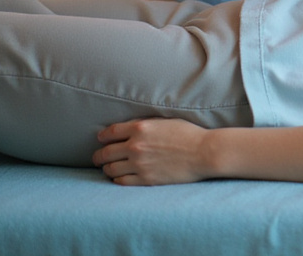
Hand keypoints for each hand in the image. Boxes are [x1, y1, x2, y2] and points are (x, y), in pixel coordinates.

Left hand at [93, 119, 210, 185]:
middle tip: (98, 158)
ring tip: (110, 168)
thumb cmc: (189, 134)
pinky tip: (120, 177)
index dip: (102, 137)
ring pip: (110, 169)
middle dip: (99, 156)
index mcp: (140, 128)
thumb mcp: (165, 121)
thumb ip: (144, 124)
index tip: (102, 140)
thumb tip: (128, 128)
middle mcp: (135, 146)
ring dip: (107, 168)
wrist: (204, 152)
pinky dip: (117, 179)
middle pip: (105, 153)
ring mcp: (139, 164)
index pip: (109, 133)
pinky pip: (121, 181)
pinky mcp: (146, 179)